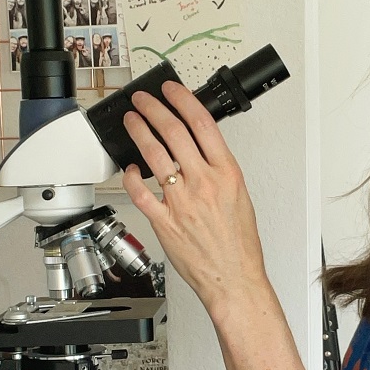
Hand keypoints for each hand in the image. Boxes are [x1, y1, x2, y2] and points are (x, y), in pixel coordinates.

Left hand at [121, 81, 268, 318]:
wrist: (234, 280)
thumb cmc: (240, 246)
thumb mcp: (241, 198)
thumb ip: (219, 173)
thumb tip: (200, 153)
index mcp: (227, 174)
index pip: (202, 124)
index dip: (182, 99)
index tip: (171, 90)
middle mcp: (203, 184)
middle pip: (173, 132)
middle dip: (153, 109)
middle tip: (142, 100)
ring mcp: (182, 202)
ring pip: (153, 156)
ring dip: (138, 132)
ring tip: (131, 121)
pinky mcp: (164, 222)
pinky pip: (140, 192)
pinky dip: (130, 176)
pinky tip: (129, 169)